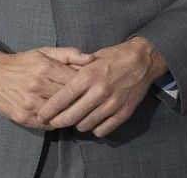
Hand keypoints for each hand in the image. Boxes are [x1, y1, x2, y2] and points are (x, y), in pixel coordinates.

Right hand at [0, 47, 94, 128]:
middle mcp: (37, 86)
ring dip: (69, 113)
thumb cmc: (24, 62)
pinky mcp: (22, 117)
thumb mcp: (46, 52)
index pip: (75, 80)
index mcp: (45, 67)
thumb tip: (91, 59)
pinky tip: (60, 115)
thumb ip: (70, 54)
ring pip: (59, 114)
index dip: (86, 84)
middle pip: (69, 98)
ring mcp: (29, 104)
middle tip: (88, 100)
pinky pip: (47, 124)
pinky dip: (56, 121)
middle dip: (80, 100)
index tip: (91, 86)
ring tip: (76, 109)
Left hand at [37, 37, 167, 136]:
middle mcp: (99, 92)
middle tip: (54, 121)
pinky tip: (94, 120)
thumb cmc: (115, 57)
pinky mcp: (123, 113)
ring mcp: (112, 104)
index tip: (42, 115)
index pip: (61, 99)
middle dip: (58, 122)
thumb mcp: (93, 58)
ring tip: (77, 117)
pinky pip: (101, 130)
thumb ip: (76, 72)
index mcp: (89, 76)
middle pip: (70, 117)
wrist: (144, 59)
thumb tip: (57, 85)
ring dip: (78, 124)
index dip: (48, 110)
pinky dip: (95, 128)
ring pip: (84, 126)